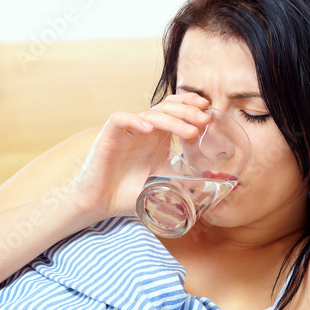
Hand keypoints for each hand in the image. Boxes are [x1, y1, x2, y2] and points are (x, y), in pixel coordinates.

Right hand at [70, 93, 211, 219]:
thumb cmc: (129, 194)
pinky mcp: (108, 136)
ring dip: (172, 120)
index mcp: (157, 136)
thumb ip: (183, 181)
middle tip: (205, 120)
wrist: (100, 205)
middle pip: (167, 108)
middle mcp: (143, 130)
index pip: (175, 109)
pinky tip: (150, 129)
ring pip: (150, 113)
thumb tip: (209, 186)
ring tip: (190, 131)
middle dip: (188, 111)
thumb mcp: (164, 185)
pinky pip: (120, 119)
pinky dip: (135, 120)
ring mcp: (126, 132)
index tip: (209, 110)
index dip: (190, 105)